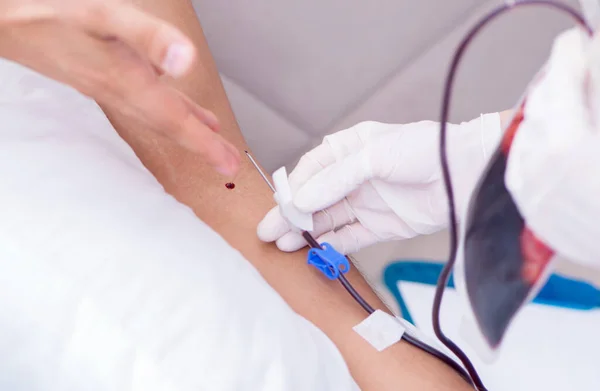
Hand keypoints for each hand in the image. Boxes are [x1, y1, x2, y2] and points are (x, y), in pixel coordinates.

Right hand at [0, 0, 239, 175]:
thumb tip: (186, 61)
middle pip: (171, 128)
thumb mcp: (105, 17)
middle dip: (203, 148)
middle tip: (228, 166)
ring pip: (161, 120)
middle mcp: (122, 95)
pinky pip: (148, 108)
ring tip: (215, 147)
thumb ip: (149, 37)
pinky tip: (185, 114)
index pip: (174, 121)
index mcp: (127, 83)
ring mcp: (115, 93)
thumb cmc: (55, 18)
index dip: (205, 144)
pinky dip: (172, 116)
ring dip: (190, 135)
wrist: (11, 26)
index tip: (227, 163)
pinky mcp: (110, 84)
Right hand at [257, 113, 502, 253]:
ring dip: (305, 232)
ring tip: (283, 245)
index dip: (292, 190)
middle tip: (266, 232)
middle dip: (290, 215)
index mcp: (348, 150)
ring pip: (327, 220)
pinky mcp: (380, 226)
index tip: (279, 208)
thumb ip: (336, 179)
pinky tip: (313, 251)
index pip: (310, 171)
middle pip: (313, 198)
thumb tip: (302, 200)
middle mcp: (352, 177)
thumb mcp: (375, 155)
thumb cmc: (425, 151)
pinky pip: (349, 237)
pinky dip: (331, 246)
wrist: (468, 174)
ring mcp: (365, 203)